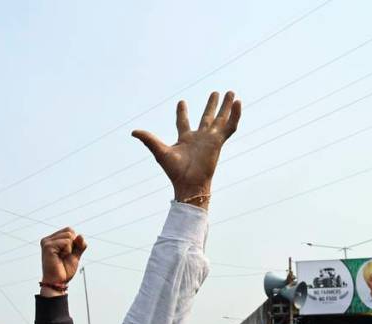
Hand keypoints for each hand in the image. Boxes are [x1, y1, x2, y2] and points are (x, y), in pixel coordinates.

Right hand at [39, 227, 86, 296]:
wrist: (58, 282)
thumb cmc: (64, 270)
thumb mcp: (75, 255)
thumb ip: (80, 245)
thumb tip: (80, 235)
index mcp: (52, 240)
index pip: (69, 230)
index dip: (74, 242)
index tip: (66, 254)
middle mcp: (47, 239)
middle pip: (70, 231)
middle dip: (72, 245)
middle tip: (64, 257)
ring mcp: (46, 242)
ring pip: (69, 236)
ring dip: (70, 249)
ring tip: (61, 257)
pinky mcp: (48, 246)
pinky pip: (66, 242)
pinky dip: (67, 251)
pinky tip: (59, 258)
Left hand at [132, 91, 240, 205]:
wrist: (189, 182)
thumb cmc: (175, 171)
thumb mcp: (160, 151)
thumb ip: (148, 140)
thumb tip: (133, 131)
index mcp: (185, 139)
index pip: (183, 122)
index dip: (182, 112)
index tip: (181, 102)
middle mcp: (199, 138)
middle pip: (206, 117)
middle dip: (211, 105)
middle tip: (215, 93)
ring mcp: (210, 139)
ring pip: (220, 119)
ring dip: (226, 106)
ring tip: (231, 93)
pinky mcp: (219, 142)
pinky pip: (229, 127)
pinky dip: (235, 115)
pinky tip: (238, 103)